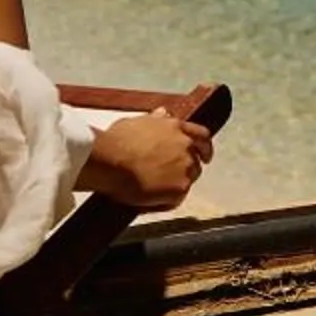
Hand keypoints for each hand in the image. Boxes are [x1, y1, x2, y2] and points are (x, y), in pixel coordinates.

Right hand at [79, 108, 213, 209]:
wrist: (110, 159)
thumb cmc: (117, 140)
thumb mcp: (137, 121)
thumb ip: (155, 119)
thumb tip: (163, 113)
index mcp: (176, 127)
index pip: (201, 136)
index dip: (204, 147)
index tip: (204, 155)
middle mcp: (186, 145)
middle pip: (196, 161)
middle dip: (186, 169)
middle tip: (170, 178)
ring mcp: (185, 167)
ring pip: (187, 180)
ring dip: (175, 185)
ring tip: (153, 191)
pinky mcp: (179, 188)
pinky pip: (176, 199)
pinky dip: (165, 202)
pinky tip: (150, 202)